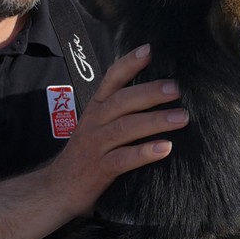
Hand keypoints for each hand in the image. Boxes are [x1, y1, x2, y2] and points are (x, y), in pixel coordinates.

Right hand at [44, 44, 188, 216]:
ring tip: (182, 117)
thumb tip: (155, 93)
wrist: (57, 188)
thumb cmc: (86, 155)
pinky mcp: (100, 169)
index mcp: (96, 108)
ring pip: (127, 127)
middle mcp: (95, 122)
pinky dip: (145, 152)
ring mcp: (96, 145)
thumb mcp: (97, 126)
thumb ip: (119, 111)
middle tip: (176, 89)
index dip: (129, 63)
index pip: (111, 79)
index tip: (149, 50)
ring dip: (156, 121)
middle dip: (151, 92)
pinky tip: (166, 148)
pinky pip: (124, 158)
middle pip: (123, 101)